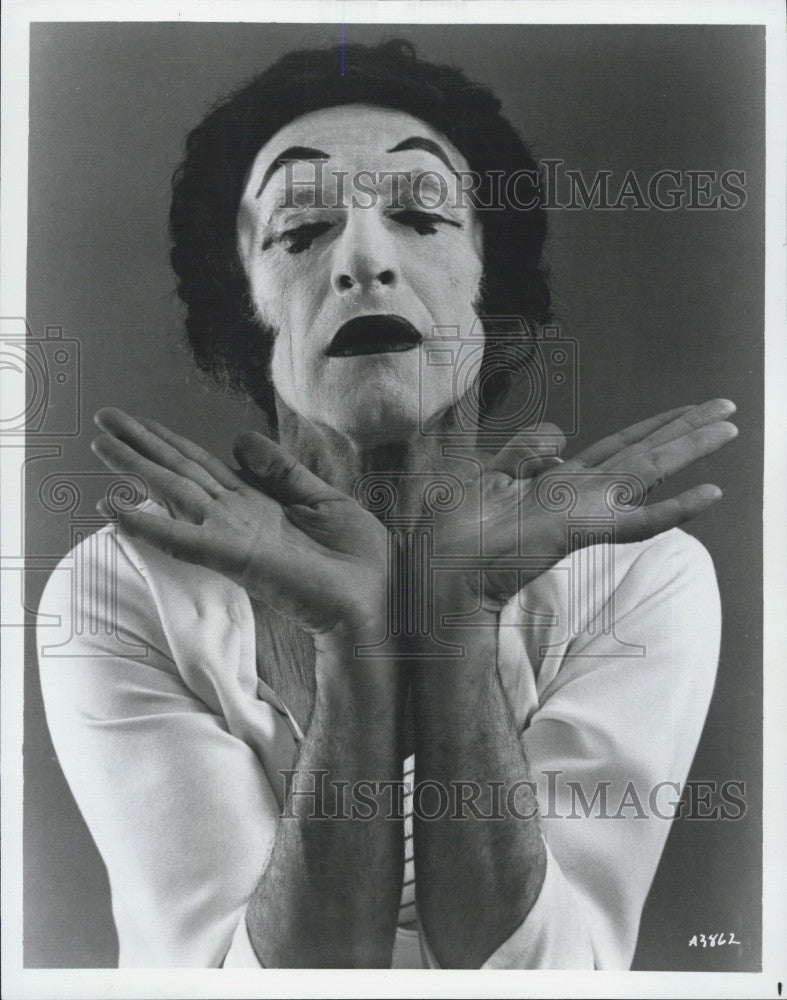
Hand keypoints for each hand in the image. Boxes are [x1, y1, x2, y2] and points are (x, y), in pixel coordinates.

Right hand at [91, 409, 389, 643]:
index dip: (170, 441)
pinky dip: (146, 525)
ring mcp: (232, 537)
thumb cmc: (356, 560)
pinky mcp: (235, 557)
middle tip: (102, 417)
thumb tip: (239, 439)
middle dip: (140, 444)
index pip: (203, 464)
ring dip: (135, 468)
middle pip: (180, 472)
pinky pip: (182, 539)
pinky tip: (113, 507)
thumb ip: (282, 471)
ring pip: (173, 493)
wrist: (374, 603)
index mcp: (257, 503)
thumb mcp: (324, 500)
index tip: (138, 420)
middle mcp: (237, 517)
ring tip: (99, 443)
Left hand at [438, 399, 736, 607]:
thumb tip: (560, 438)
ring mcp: (582, 512)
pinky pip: (634, 522)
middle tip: (727, 408)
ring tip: (728, 429)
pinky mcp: (577, 530)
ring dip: (689, 451)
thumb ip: (525, 451)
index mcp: (561, 482)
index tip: (686, 409)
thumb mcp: (491, 476)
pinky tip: (708, 494)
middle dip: (684, 429)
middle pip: (642, 453)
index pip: (618, 447)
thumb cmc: (459, 532)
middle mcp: (580, 494)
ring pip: (647, 474)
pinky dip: (672, 509)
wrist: (442, 570)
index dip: (652, 427)